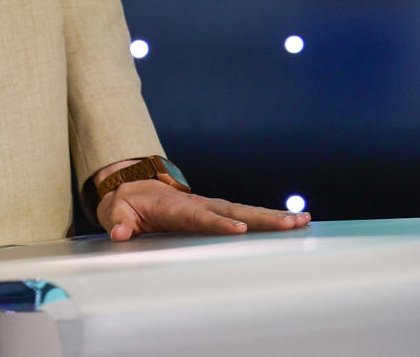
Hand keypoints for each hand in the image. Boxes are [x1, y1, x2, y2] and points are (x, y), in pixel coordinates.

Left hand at [96, 176, 309, 242]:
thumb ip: (118, 222)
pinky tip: (293, 222)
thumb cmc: (127, 203)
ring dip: (273, 217)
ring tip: (302, 221)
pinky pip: (245, 215)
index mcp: (176, 208)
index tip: (239, 229)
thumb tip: (119, 233)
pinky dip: (268, 218)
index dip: (219, 223)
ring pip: (245, 211)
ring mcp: (210, 206)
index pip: (201, 217)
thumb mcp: (116, 212)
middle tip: (290, 223)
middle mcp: (199, 204)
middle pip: (234, 211)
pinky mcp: (217, 211)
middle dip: (262, 218)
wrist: (133, 186)